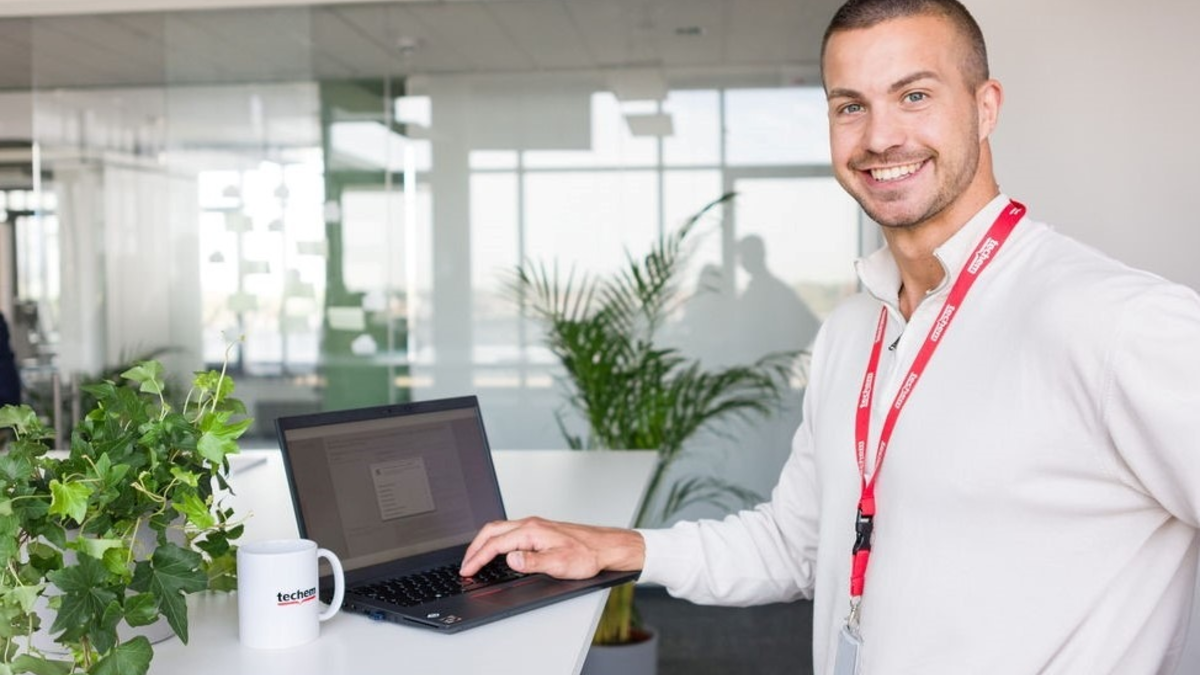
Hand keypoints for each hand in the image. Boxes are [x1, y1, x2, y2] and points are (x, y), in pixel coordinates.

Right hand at [460, 517, 644, 579]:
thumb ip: (532, 562)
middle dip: (474, 548)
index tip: (467, 571)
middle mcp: (530, 524)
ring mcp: (534, 526)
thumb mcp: (559, 564)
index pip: (495, 544)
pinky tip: (496, 551)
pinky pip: (509, 531)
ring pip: (499, 529)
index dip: (478, 558)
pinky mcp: (539, 530)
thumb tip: (510, 559)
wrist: (605, 547)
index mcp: (531, 531)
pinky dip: (495, 541)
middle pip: (491, 531)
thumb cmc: (587, 554)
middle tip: (465, 565)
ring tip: (475, 558)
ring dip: (483, 543)